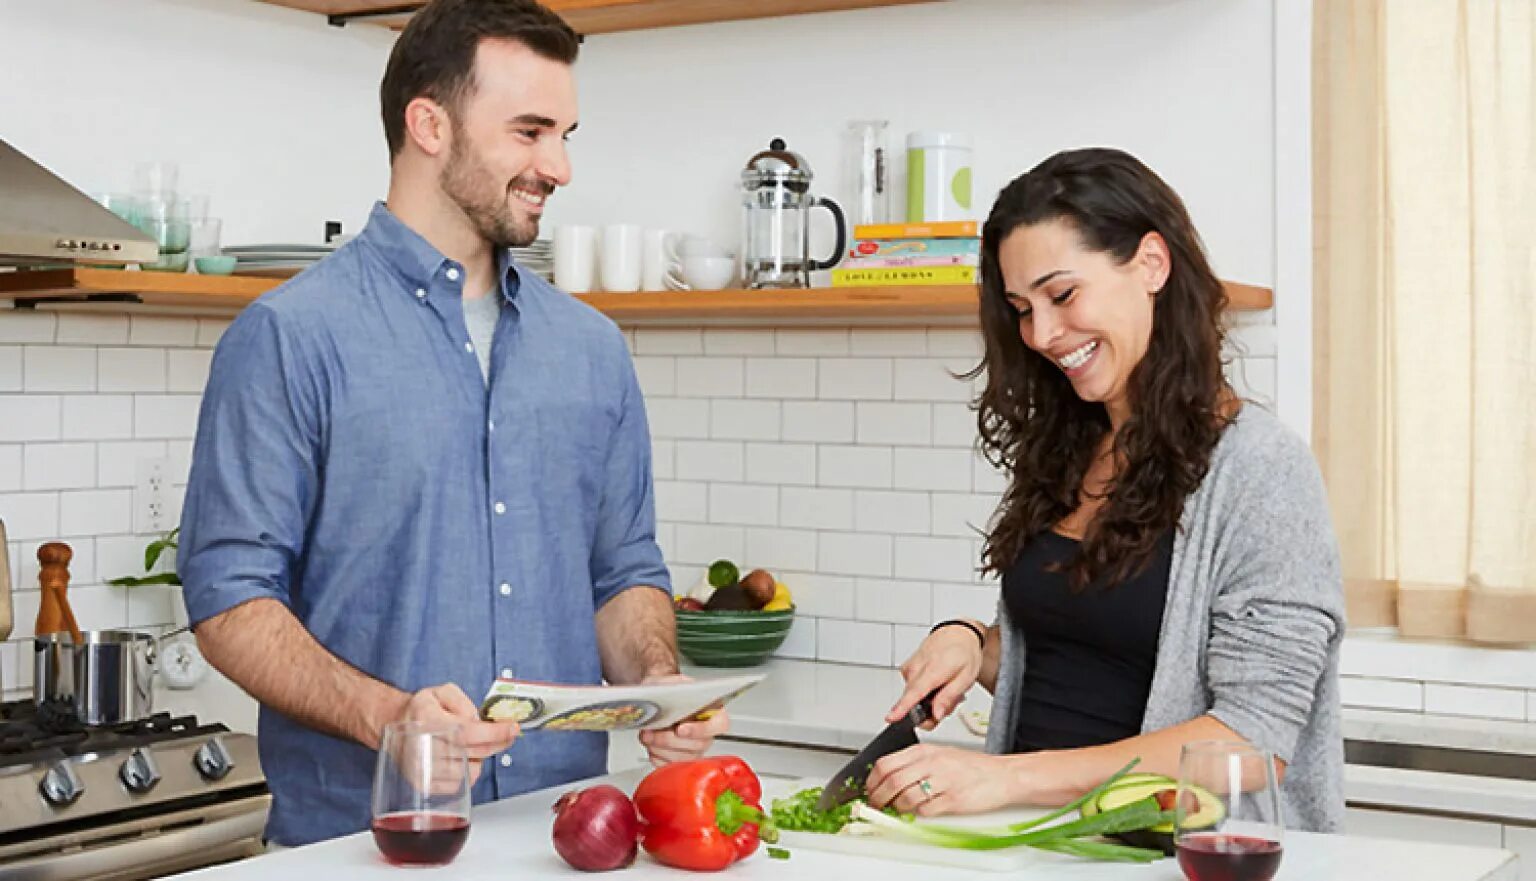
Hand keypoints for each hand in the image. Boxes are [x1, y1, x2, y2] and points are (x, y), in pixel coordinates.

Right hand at [397, 684, 519, 782]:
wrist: (392, 725)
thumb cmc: (422, 709)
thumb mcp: (442, 692)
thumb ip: (463, 702)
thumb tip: (479, 721)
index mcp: (427, 720)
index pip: (468, 732)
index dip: (494, 732)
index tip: (513, 728)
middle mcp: (423, 746)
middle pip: (473, 752)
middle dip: (496, 743)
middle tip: (507, 735)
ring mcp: (422, 769)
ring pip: (469, 771)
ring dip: (478, 758)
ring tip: (469, 745)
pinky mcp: (423, 784)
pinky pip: (459, 784)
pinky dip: (466, 772)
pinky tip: (459, 758)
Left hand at [636, 672, 729, 765]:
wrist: (654, 699)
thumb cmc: (668, 690)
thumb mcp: (672, 680)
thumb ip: (674, 685)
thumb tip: (670, 695)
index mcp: (714, 711)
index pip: (720, 725)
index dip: (700, 730)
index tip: (680, 728)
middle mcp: (707, 733)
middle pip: (698, 745)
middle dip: (670, 740)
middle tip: (653, 731)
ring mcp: (694, 749)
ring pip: (683, 758)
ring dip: (660, 748)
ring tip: (648, 735)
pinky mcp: (679, 760)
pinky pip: (670, 766)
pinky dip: (656, 756)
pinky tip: (651, 744)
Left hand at [864, 744, 1018, 816]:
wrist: (1002, 775)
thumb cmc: (971, 766)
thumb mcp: (939, 755)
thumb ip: (914, 764)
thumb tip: (887, 778)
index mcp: (925, 751)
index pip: (886, 763)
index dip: (872, 781)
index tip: (870, 790)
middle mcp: (932, 763)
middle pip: (891, 782)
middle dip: (878, 798)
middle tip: (876, 806)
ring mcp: (942, 782)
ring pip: (905, 798)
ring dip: (896, 809)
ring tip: (897, 811)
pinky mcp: (952, 800)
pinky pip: (925, 811)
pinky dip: (917, 815)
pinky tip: (919, 812)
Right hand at [886, 624, 984, 728]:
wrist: (957, 633)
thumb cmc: (963, 653)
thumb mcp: (966, 678)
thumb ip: (949, 697)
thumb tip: (936, 714)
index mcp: (933, 670)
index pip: (914, 693)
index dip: (902, 708)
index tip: (891, 717)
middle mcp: (917, 668)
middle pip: (914, 701)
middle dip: (930, 712)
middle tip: (948, 705)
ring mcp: (910, 667)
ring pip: (914, 696)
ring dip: (929, 700)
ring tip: (945, 689)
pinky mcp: (907, 668)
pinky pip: (912, 687)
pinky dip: (924, 690)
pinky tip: (935, 683)